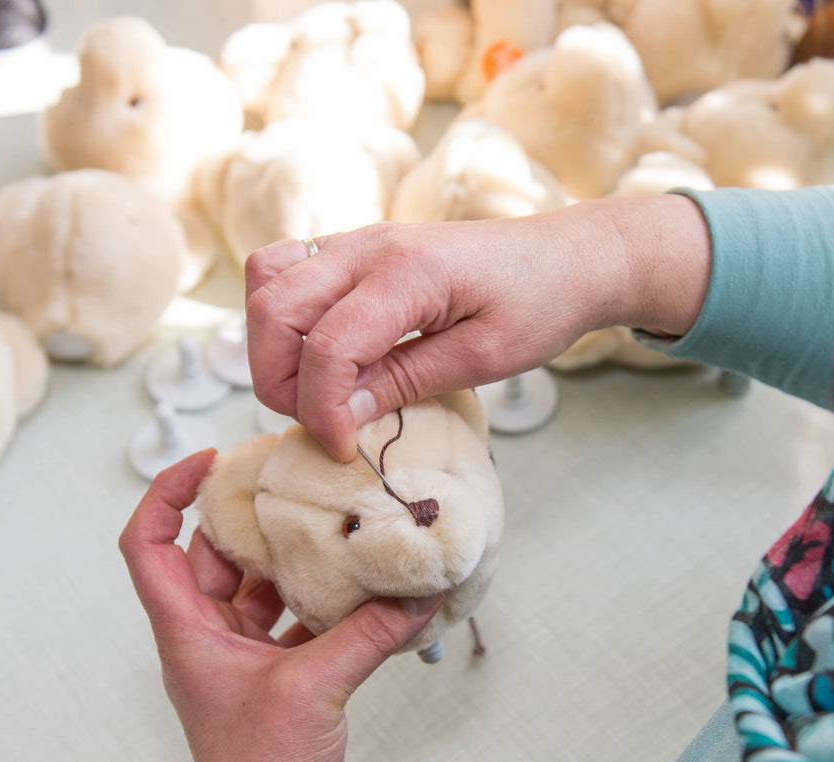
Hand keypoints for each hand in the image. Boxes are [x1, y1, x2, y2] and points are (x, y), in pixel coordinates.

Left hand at [119, 451, 441, 761]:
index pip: (149, 546)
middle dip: (250, 518)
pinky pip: (302, 625)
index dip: (166, 494)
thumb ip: (366, 634)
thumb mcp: (312, 689)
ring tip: (335, 524)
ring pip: (263, 590)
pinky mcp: (285, 686)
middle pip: (214, 557)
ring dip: (297, 562)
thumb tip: (415, 593)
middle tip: (292, 481)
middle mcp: (208, 644)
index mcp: (186, 637)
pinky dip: (332, 606)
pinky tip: (371, 594)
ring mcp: (246, 665)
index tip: (207, 458)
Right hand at [246, 193, 709, 459]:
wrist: (567, 258)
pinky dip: (283, 318)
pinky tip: (322, 356)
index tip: (344, 448)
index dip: (321, 409)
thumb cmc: (539, 304)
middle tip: (323, 425)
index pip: (328, 345)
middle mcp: (369, 246)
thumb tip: (337, 415)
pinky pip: (285, 272)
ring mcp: (357, 241)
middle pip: (275, 309)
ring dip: (272, 346)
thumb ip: (405, 381)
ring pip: (266, 282)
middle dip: (279, 379)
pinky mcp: (355, 250)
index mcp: (408, 272)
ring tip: (316, 391)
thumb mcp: (484, 359)